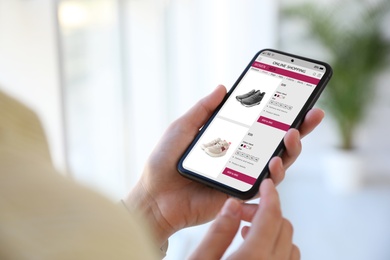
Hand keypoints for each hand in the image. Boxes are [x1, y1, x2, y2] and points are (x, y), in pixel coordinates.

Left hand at [123, 85, 323, 246]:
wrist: (155, 196)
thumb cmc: (164, 162)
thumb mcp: (183, 128)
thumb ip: (203, 110)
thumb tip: (223, 87)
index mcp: (228, 139)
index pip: (259, 124)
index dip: (279, 113)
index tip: (296, 97)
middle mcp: (240, 156)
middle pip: (276, 143)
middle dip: (299, 128)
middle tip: (311, 114)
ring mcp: (242, 175)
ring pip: (278, 163)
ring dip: (291, 149)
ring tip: (292, 135)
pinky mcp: (240, 194)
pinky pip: (264, 185)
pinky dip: (274, 174)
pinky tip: (276, 162)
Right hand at [189, 179, 299, 259]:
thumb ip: (218, 233)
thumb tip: (233, 205)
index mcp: (254, 258)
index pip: (271, 217)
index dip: (270, 195)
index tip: (266, 183)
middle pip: (284, 226)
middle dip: (267, 212)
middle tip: (242, 211)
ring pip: (290, 243)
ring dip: (273, 230)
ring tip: (247, 230)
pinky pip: (287, 258)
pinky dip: (277, 246)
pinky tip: (255, 248)